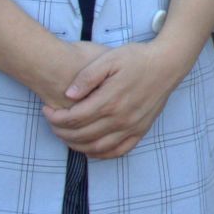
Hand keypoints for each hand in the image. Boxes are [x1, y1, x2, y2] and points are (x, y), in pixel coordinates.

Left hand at [43, 45, 176, 158]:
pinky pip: (117, 151)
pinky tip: (89, 148)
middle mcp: (120, 118)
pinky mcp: (141, 131)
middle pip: (82, 135)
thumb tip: (68, 94)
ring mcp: (132, 127)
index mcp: (110, 100)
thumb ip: (87, 76)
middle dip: (61, 132)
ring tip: (65, 135)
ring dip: (76, 145)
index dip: (55, 118)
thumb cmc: (137, 58)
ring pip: (97, 148)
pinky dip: (100, 154)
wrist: (167, 64)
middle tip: (52, 122)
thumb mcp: (109, 59)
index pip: (74, 119)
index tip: (46, 110)